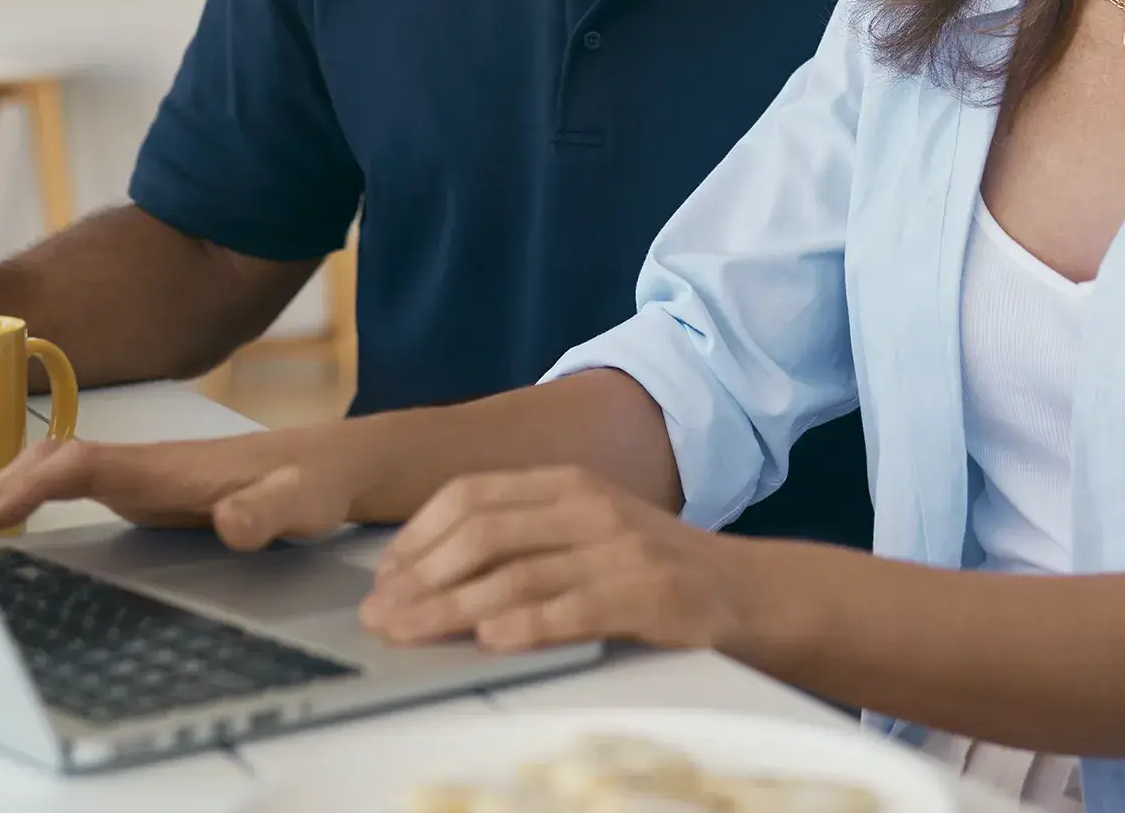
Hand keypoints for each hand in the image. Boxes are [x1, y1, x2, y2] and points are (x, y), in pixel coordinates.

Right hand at [0, 427, 363, 551]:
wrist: (337, 462)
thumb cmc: (319, 484)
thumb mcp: (303, 503)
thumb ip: (270, 511)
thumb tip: (228, 520)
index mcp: (162, 466)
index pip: (74, 465)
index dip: (23, 487)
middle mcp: (139, 462)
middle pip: (45, 465)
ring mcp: (137, 472)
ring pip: (47, 471)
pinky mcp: (141, 485)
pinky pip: (62, 482)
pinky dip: (19, 491)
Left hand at [361, 466, 748, 654]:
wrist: (744, 589)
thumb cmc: (648, 568)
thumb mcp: (584, 532)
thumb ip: (521, 540)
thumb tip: (424, 573)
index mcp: (566, 483)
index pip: (471, 494)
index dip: (417, 536)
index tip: (382, 578)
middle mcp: (589, 506)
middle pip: (483, 533)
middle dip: (420, 577)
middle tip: (381, 615)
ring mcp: (620, 547)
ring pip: (517, 573)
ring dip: (452, 608)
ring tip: (410, 633)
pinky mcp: (648, 592)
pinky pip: (574, 607)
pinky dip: (527, 624)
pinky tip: (491, 640)